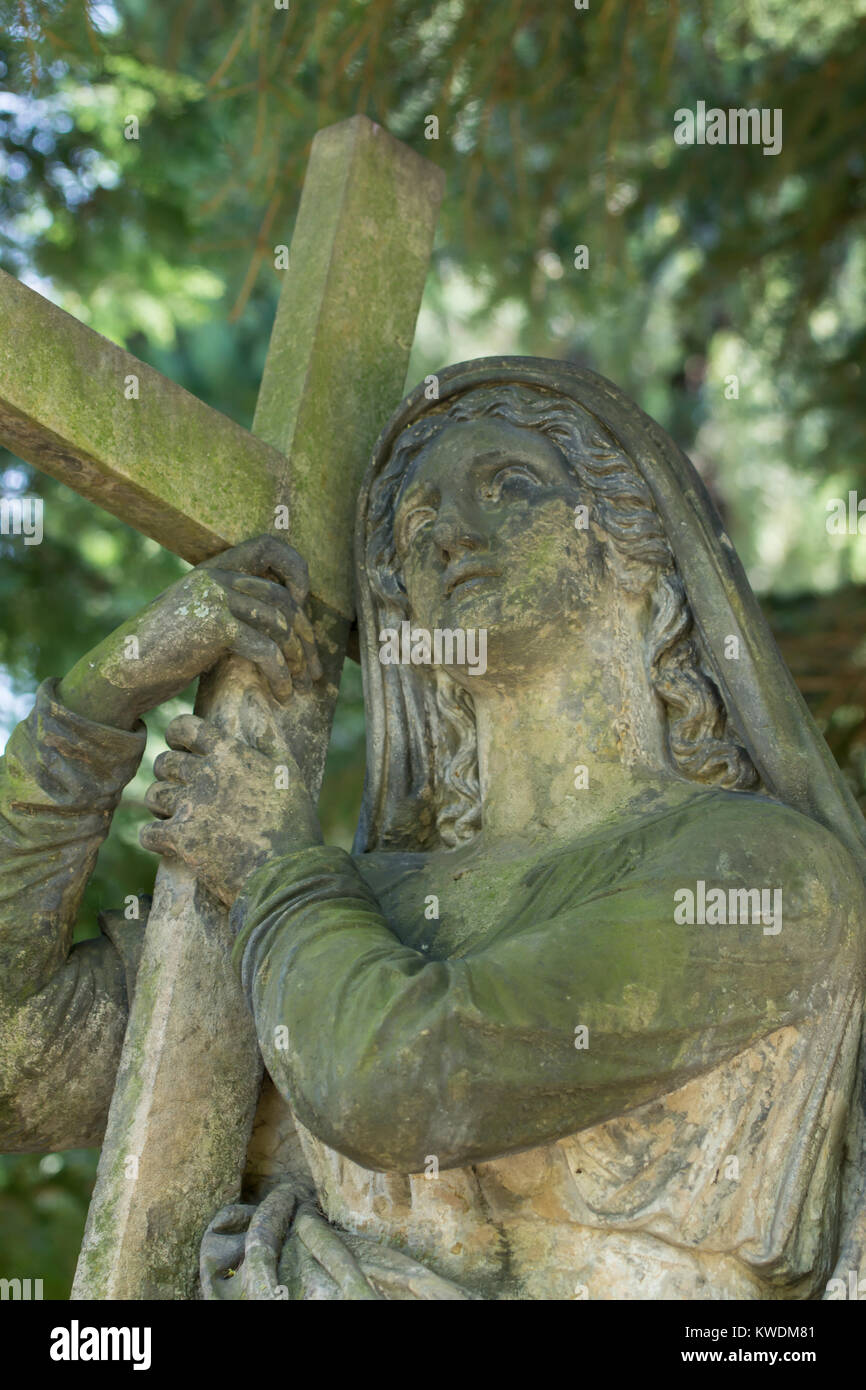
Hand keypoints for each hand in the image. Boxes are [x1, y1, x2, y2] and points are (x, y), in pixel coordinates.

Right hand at [59, 535, 321, 729]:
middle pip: (283, 597)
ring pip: (280, 623)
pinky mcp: (215, 626)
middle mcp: (217, 577)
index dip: (295, 569)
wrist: (123, 670)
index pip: (268, 546)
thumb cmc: (162, 653)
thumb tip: (278, 624)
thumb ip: (231, 611)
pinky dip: (280, 674)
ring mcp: (215, 598)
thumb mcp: (199, 620)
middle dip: (305, 636)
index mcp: (215, 569)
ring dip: (297, 660)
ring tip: (299, 688)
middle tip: (314, 670)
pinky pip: (266, 649)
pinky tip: (282, 694)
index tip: (302, 603)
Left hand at [140, 713, 321, 904]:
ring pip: (154, 796)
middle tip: (181, 788)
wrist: (287, 872)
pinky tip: (166, 842)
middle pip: (165, 762)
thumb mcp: (287, 770)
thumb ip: (267, 734)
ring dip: (161, 806)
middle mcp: (206, 774)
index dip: (177, 734)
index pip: (186, 727)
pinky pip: (147, 833)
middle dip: (170, 775)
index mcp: (230, 754)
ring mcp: (190, 807)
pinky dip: (153, 838)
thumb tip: (255, 700)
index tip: (179, 745)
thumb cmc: (293, 820)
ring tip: (175, 815)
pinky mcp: (180, 840)